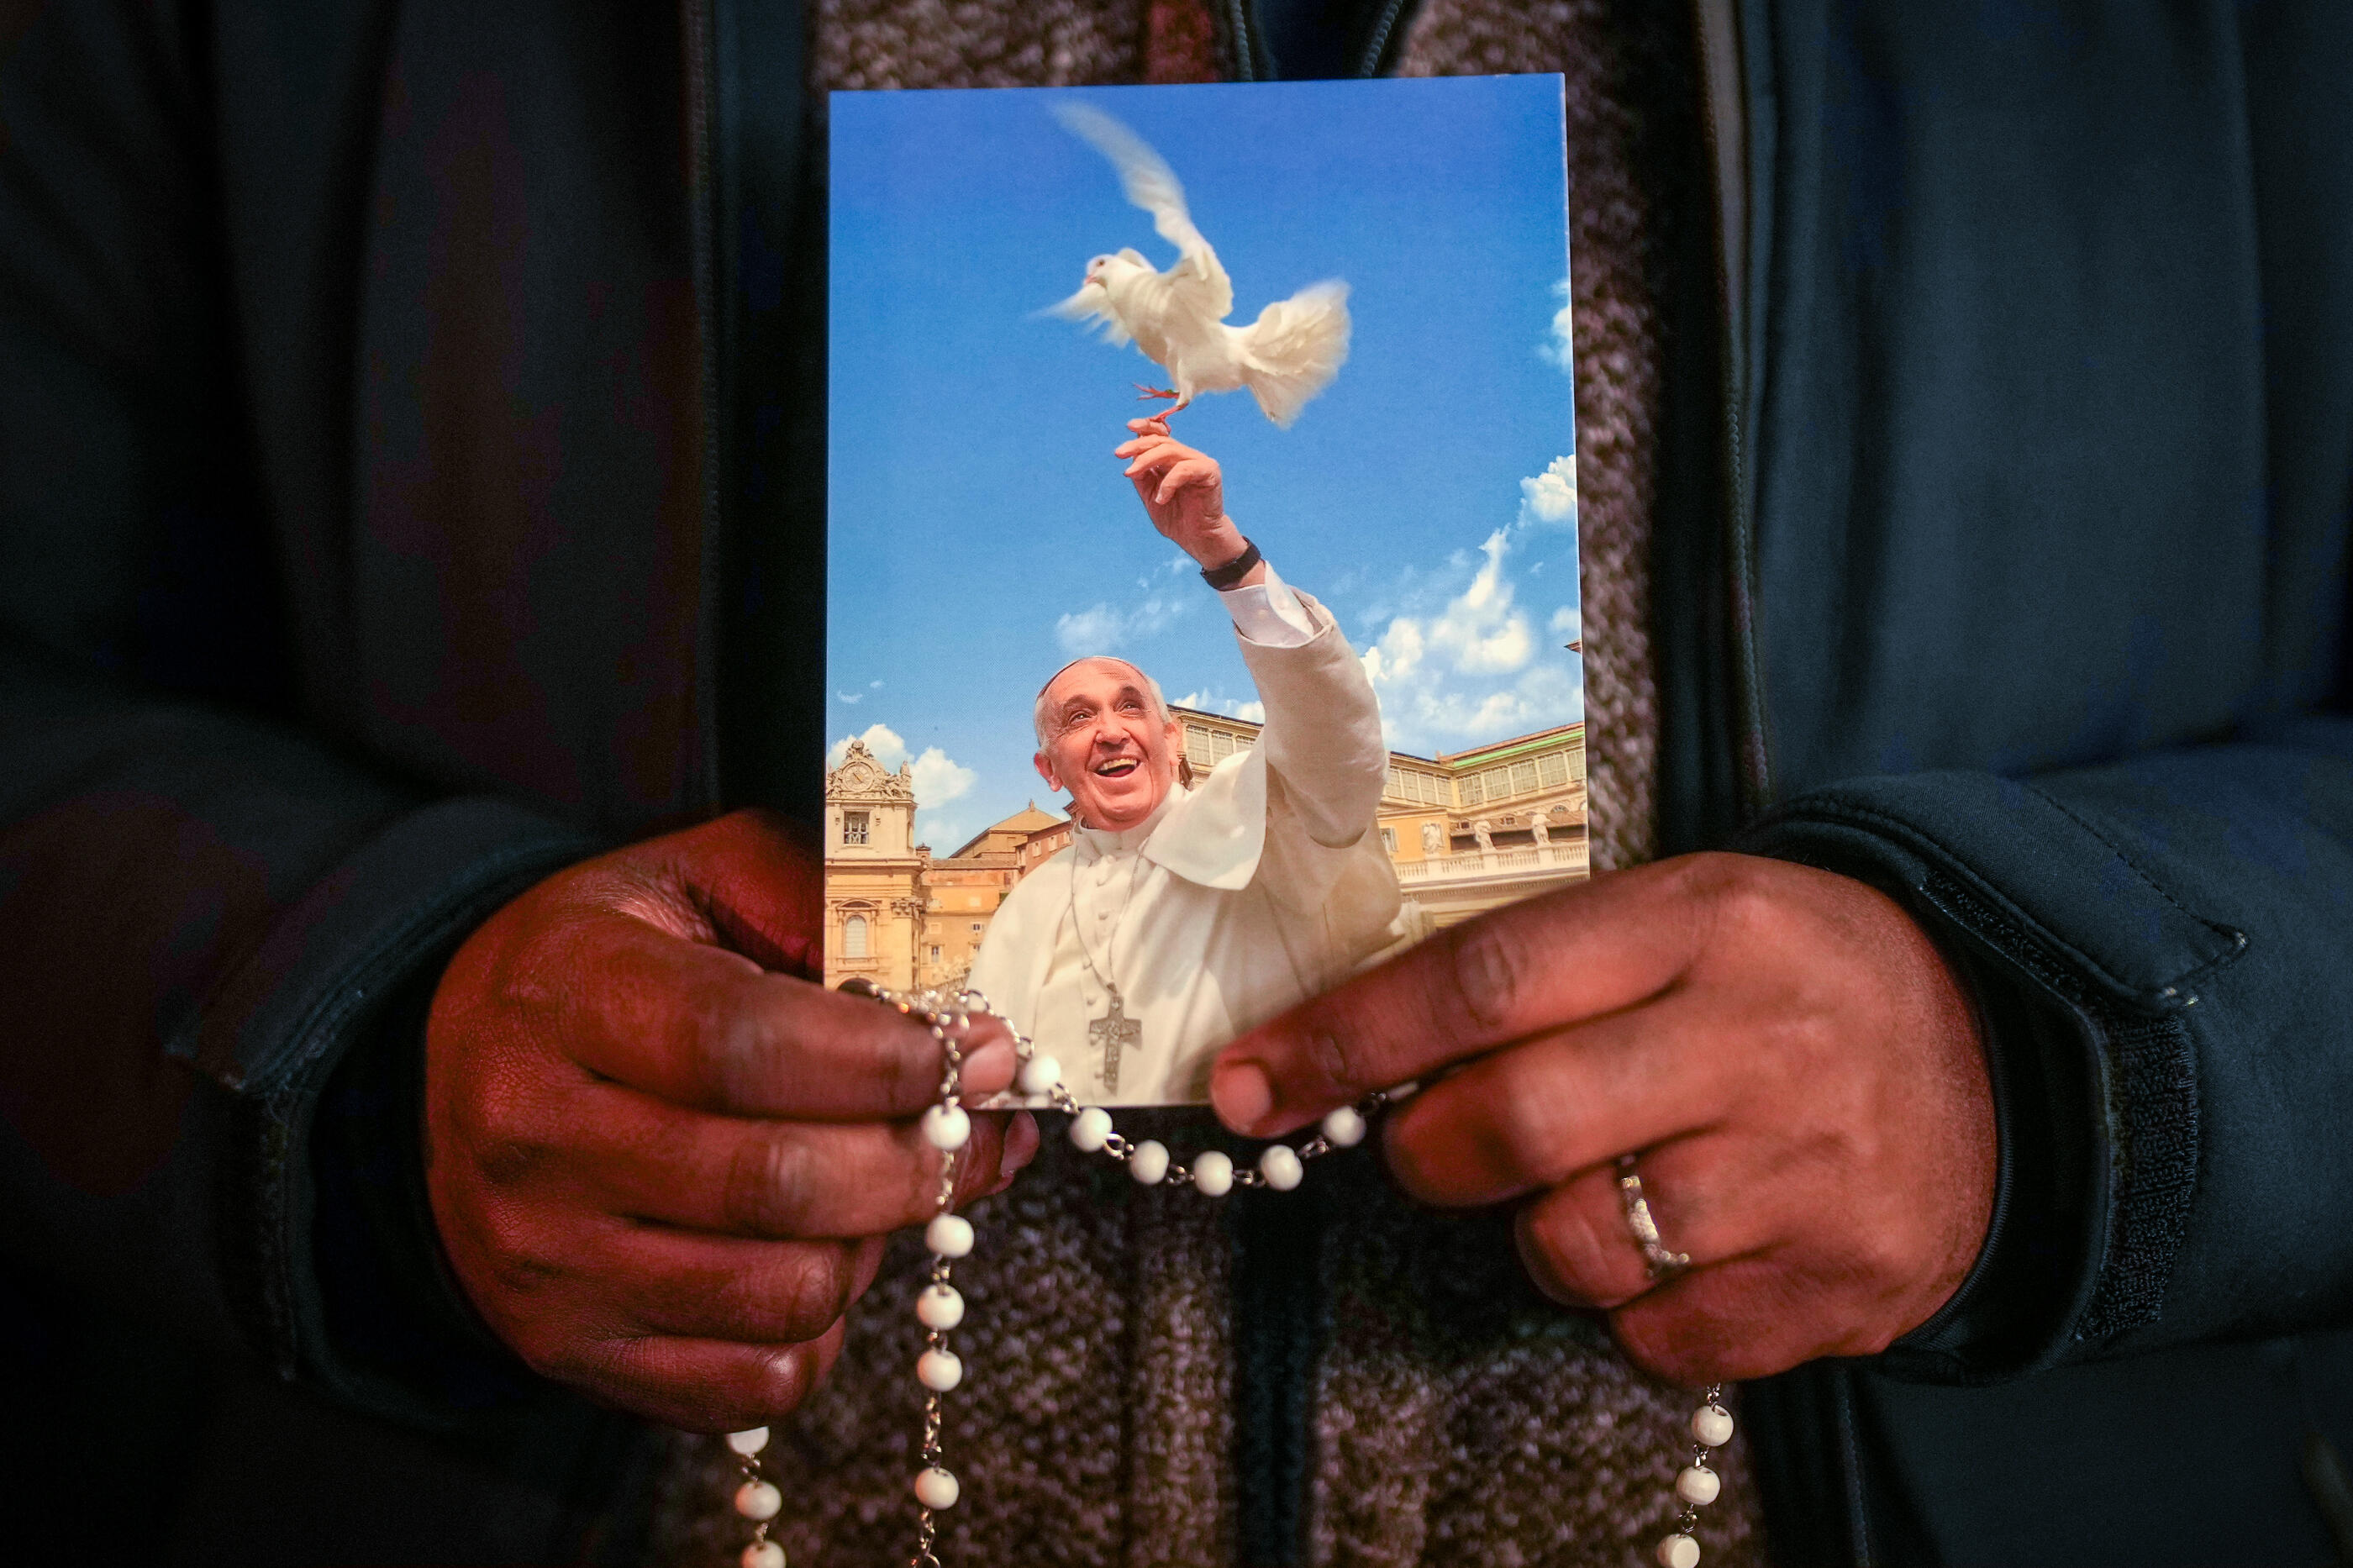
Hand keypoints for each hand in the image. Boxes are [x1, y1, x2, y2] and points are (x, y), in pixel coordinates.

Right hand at [424, 809, 1037, 1430]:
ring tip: (878, 1182)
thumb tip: (958, 1013)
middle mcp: (535, 1137)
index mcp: (564, 995)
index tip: (976, 1053)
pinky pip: (757, 1382)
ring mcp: (547, 1261)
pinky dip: (823, 1327)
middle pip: (779, 1183)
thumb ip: (820, 908)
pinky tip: (819, 1251)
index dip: (884, 1060)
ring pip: (787, 1294)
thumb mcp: (697, 880)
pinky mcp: (571, 1349)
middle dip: (920, 1157)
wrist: (461, 1068)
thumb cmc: (608, 963)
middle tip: (977, 1123)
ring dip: (875, 1241)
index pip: (743, 1047)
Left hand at [1114, 417, 1249, 572]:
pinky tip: (1162, 498)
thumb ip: (1142, 476)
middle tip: (1119, 454)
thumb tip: (1130, 457)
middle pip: (1161, 441)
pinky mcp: (1210, 472)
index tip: (1129, 426)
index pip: (1160, 435)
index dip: (1146, 426)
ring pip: (1170, 450)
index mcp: (1172, 459)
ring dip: (1146, 460)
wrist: (1196, 538)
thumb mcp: (1150, 494)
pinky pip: (1185, 469)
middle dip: (1137, 446)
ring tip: (1131, 474)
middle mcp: (1186, 456)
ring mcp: (1199, 462)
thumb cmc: (1175, 517)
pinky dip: (1169, 482)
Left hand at [1207, 852, 1993, 1383]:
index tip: (1243, 1086)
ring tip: (1604, 1185)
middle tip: (1433, 1147)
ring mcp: (1807, 1172)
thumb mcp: (1687, 916)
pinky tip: (1684, 1244)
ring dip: (1542, 1235)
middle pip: (1516, 1125)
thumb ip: (1541, 969)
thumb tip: (1352, 1050)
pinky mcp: (1842, 1283)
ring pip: (1578, 1246)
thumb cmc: (1793, 977)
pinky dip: (1635, 1308)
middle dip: (1432, 1153)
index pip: (1484, 978)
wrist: (2008, 1055)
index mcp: (1701, 922)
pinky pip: (1660, 1336)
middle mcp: (1756, 1040)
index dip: (1344, 1041)